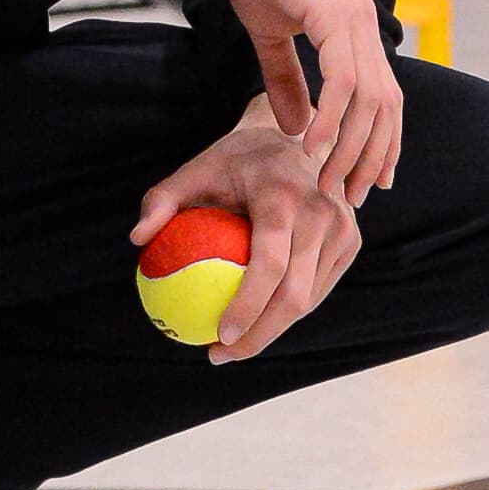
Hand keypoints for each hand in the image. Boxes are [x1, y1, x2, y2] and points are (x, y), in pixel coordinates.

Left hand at [133, 106, 361, 364]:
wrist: (292, 135)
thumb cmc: (232, 161)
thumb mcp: (192, 171)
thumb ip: (161, 201)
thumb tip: (137, 240)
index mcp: (283, 195)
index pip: (270, 264)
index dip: (247, 307)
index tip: (217, 336)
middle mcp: (321, 212)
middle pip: (294, 294)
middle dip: (259, 336)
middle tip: (220, 354)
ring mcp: (342, 228)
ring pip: (309, 299)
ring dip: (272, 332)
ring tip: (232, 348)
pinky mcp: (351, 240)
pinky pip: (317, 290)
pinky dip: (287, 313)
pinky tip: (255, 326)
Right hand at [214, 0, 405, 201]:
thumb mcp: (271, 36)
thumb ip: (287, 82)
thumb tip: (296, 129)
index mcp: (358, 29)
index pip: (386, 98)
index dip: (385, 142)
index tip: (373, 181)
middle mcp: (365, 25)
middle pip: (386, 107)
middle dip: (373, 157)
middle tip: (352, 196)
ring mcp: (354, 19)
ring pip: (368, 100)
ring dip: (351, 147)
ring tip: (328, 181)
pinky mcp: (332, 15)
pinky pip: (341, 79)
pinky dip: (330, 117)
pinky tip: (311, 144)